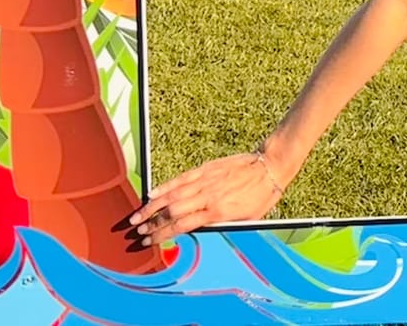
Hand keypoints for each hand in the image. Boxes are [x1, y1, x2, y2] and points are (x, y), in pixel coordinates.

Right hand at [128, 149, 289, 246]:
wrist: (270, 166)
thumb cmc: (262, 195)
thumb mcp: (247, 219)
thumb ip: (221, 225)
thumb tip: (199, 233)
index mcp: (218, 212)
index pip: (181, 226)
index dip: (161, 235)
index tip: (147, 241)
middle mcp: (208, 196)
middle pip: (172, 211)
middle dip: (151, 223)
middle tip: (136, 230)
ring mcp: (206, 181)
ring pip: (172, 195)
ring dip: (152, 207)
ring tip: (136, 216)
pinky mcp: (206, 168)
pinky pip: (181, 179)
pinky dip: (165, 186)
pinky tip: (152, 193)